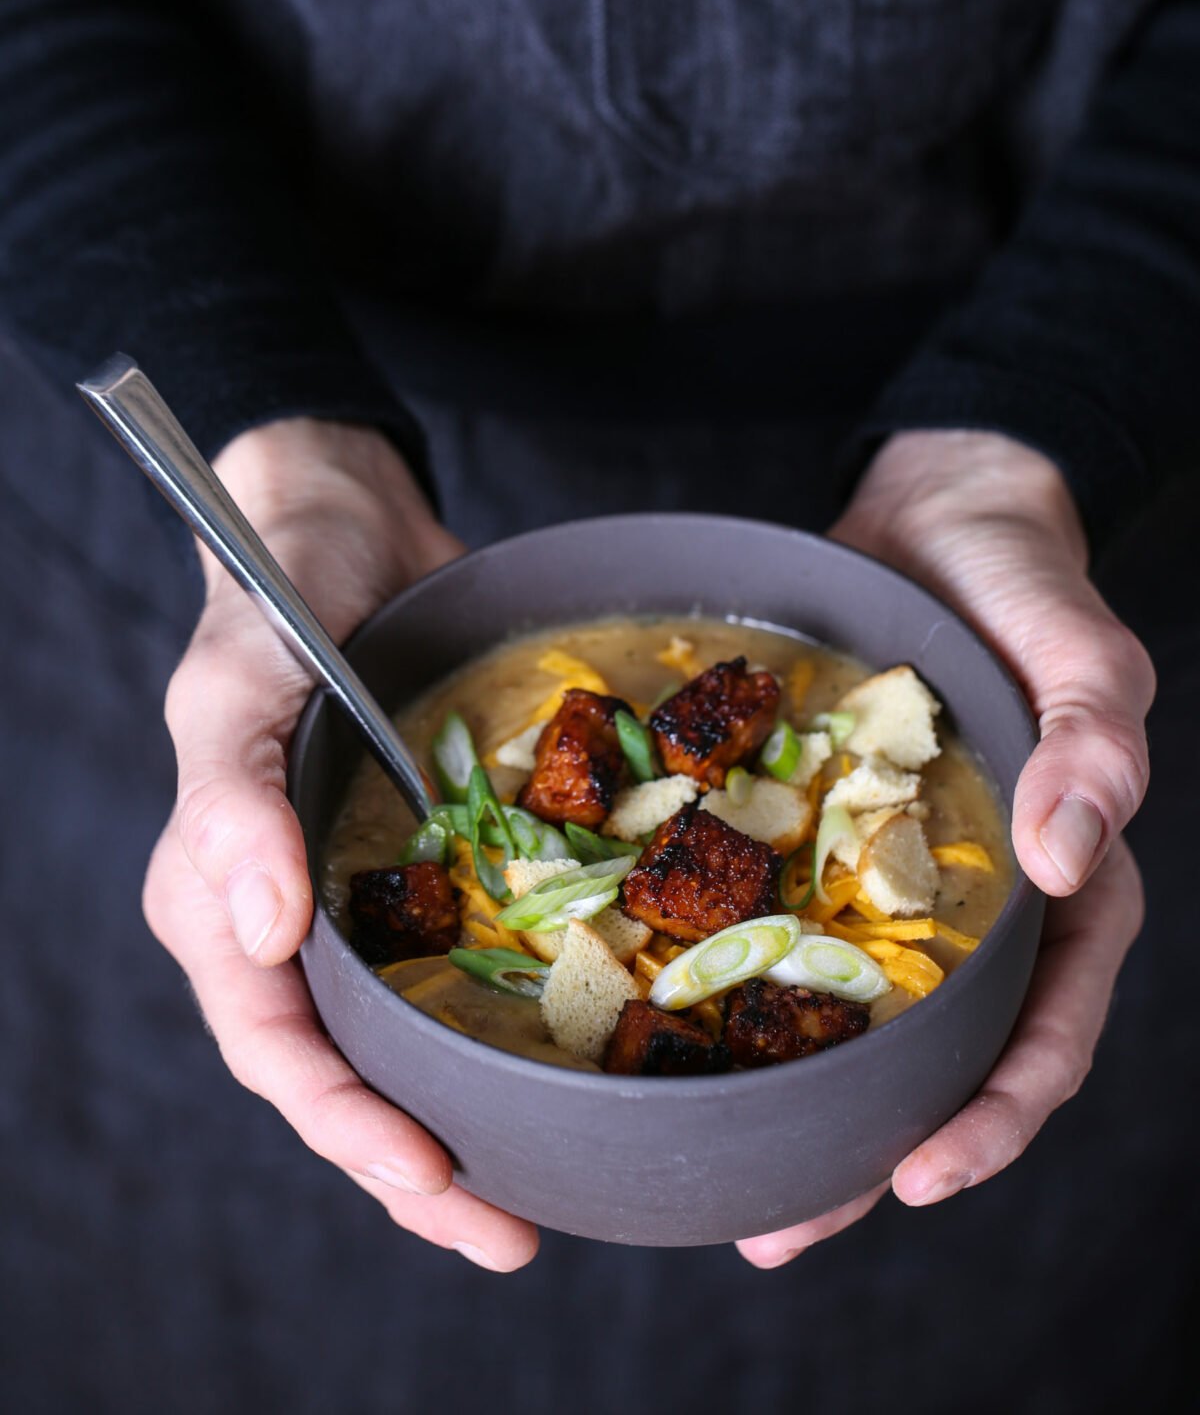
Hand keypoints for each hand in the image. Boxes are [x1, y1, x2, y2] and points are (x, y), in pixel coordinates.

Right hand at [143, 418, 538, 1270]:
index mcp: (221, 898)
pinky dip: (505, 1014)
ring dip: (463, 1114)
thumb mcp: (231, 685)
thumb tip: (257, 936)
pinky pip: (460, 952)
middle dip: (414, 1165)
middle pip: (344, 1072)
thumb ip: (231, 804)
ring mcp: (361, 890)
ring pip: (404, 1032)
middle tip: (509, 1231)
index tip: (433, 1179)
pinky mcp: (427, 855)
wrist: (342, 519)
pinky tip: (577, 1050)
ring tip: (540, 1186)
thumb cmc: (270, 596)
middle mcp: (290, 914)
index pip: (277, 1046)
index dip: (349, 1125)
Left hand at [738, 429, 1152, 1266]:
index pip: (1045, 1034)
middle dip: (867, 1153)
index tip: (916, 1175)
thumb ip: (1093, 743)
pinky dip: (739, 984)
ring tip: (720, 1173)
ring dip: (799, 1100)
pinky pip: (782, 927)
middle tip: (777, 1227)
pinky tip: (673, 1022)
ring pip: (853, 1018)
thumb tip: (1070, 859)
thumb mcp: (1084, 648)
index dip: (991, 1117)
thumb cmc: (1027, 580)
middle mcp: (977, 908)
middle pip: (937, 1063)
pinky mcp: (818, 840)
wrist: (938, 513)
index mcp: (1064, 892)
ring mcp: (890, 880)